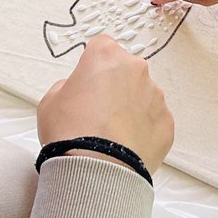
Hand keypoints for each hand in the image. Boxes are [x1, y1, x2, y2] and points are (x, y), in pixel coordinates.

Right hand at [37, 35, 174, 174]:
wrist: (96, 170)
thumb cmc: (70, 132)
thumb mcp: (50, 101)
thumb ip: (67, 86)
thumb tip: (79, 91)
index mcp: (106, 57)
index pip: (101, 47)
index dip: (92, 65)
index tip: (87, 83)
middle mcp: (136, 69)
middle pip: (125, 70)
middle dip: (114, 86)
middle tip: (98, 112)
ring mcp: (155, 96)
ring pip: (143, 95)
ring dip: (131, 108)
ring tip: (112, 134)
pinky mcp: (167, 122)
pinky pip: (154, 120)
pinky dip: (143, 130)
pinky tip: (126, 147)